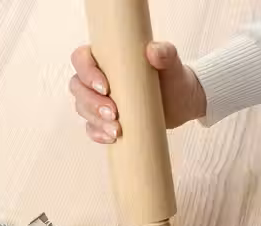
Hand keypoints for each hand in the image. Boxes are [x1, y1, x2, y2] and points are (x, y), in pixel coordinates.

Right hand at [69, 42, 206, 143]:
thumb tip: (153, 51)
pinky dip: (98, 134)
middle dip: (92, 103)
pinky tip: (111, 139)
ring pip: (83, 109)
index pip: (82, 59)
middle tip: (113, 113)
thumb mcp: (172, 65)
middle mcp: (97, 78)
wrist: (181, 104)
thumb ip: (166, 54)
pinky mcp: (105, 121)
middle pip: (78, 88)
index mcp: (106, 57)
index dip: (87, 73)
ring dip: (95, 121)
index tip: (105, 88)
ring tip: (117, 131)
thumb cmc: (173, 79)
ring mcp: (99, 101)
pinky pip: (92, 128)